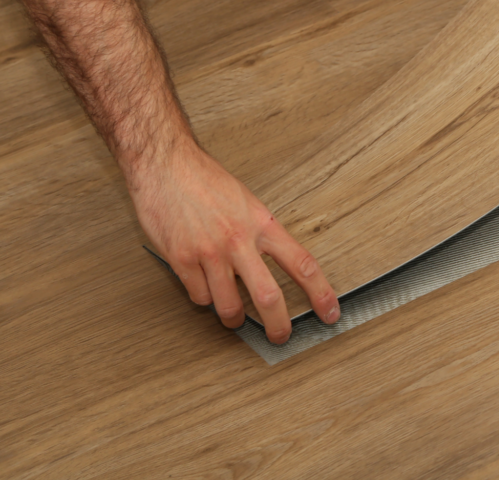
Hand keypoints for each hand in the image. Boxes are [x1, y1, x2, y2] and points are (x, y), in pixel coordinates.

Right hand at [128, 140, 338, 342]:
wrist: (166, 165)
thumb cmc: (206, 180)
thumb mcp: (247, 202)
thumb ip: (260, 233)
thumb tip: (271, 263)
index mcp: (263, 224)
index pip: (302, 263)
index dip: (320, 292)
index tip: (329, 311)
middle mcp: (240, 240)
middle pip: (268, 296)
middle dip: (278, 325)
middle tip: (280, 337)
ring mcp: (210, 252)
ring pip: (229, 306)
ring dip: (234, 318)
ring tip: (235, 317)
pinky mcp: (182, 260)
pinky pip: (199, 296)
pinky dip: (203, 297)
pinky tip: (204, 286)